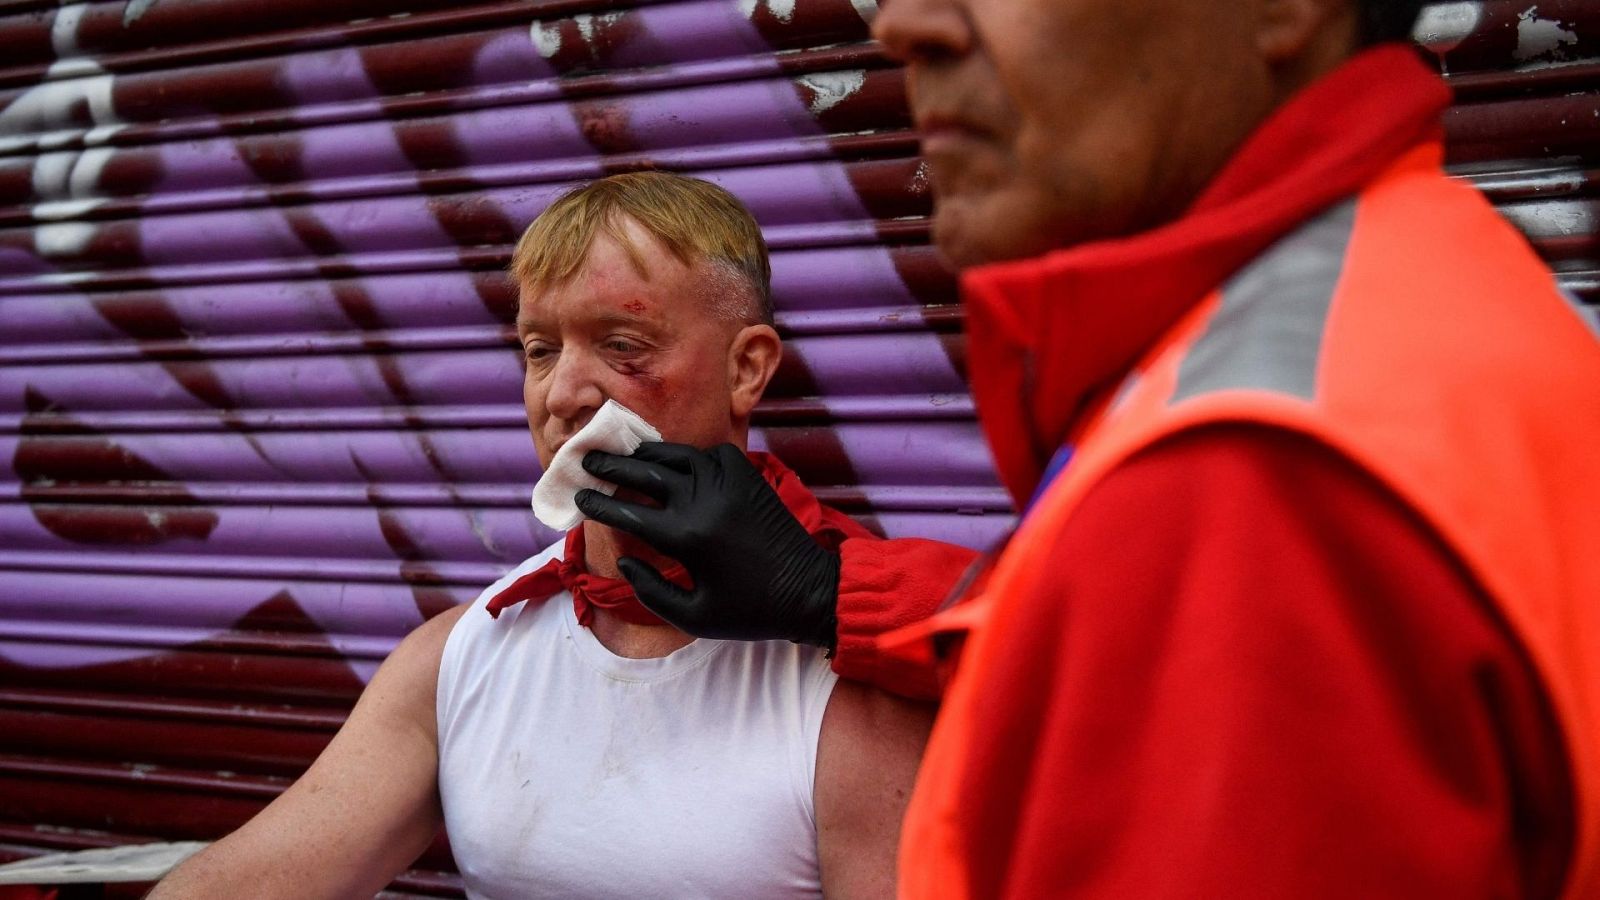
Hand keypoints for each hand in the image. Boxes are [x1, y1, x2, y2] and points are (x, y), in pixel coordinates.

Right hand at [574, 442, 839, 647]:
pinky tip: (677, 462)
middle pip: (646, 474)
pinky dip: (690, 455)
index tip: (579, 497)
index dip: (598, 504)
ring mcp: (730, 484)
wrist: (809, 591)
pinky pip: (712, 454)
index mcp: (687, 538)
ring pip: (678, 457)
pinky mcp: (750, 478)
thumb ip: (650, 591)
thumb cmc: (749, 612)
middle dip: (613, 466)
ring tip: (625, 454)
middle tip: (588, 459)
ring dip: (648, 454)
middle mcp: (705, 502)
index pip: (628, 513)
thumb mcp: (693, 617)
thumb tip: (625, 562)